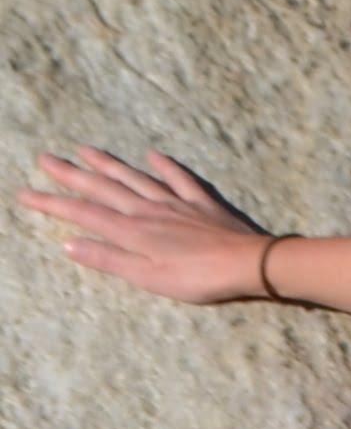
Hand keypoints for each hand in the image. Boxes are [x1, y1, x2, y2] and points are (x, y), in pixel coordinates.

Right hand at [22, 146, 281, 303]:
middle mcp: (149, 210)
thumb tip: (69, 243)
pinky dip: (165, 166)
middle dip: (71, 174)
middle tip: (45, 158)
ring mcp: (176, 203)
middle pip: (104, 188)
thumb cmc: (196, 278)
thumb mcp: (146, 277)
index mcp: (132, 231)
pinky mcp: (202, 203)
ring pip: (135, 178)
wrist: (248, 263)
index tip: (24, 192)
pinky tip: (153, 155)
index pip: (83, 213)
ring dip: (108, 163)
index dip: (52, 202)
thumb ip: (108, 259)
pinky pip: (179, 178)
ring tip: (85, 149)